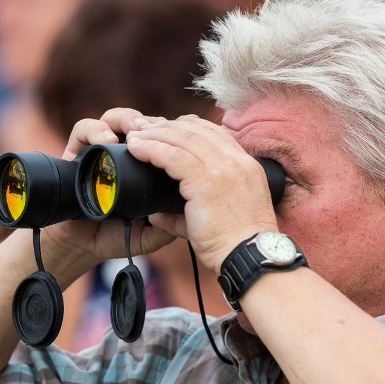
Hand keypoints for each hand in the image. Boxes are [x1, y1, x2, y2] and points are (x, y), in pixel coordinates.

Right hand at [43, 108, 175, 264]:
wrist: (82, 245)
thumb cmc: (116, 235)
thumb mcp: (149, 233)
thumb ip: (168, 225)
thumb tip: (186, 215)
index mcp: (143, 165)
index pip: (160, 136)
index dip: (171, 131)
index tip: (184, 137)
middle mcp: (122, 153)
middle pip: (138, 121)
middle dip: (150, 122)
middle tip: (160, 128)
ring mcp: (99, 150)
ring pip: (113, 118)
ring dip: (125, 119)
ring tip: (134, 130)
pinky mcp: (75, 153)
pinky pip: (82, 130)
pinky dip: (95, 130)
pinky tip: (107, 140)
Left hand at [125, 115, 278, 272]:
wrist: (249, 257)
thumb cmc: (235, 244)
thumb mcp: (221, 218)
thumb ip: (188, 212)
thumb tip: (158, 214)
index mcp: (246, 166)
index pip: (216, 133)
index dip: (189, 126)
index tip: (168, 128)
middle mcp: (237, 162)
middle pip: (197, 130)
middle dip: (167, 126)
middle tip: (145, 128)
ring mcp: (224, 169)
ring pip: (183, 139)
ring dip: (155, 135)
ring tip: (135, 137)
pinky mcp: (207, 181)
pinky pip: (173, 156)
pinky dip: (152, 149)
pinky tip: (137, 148)